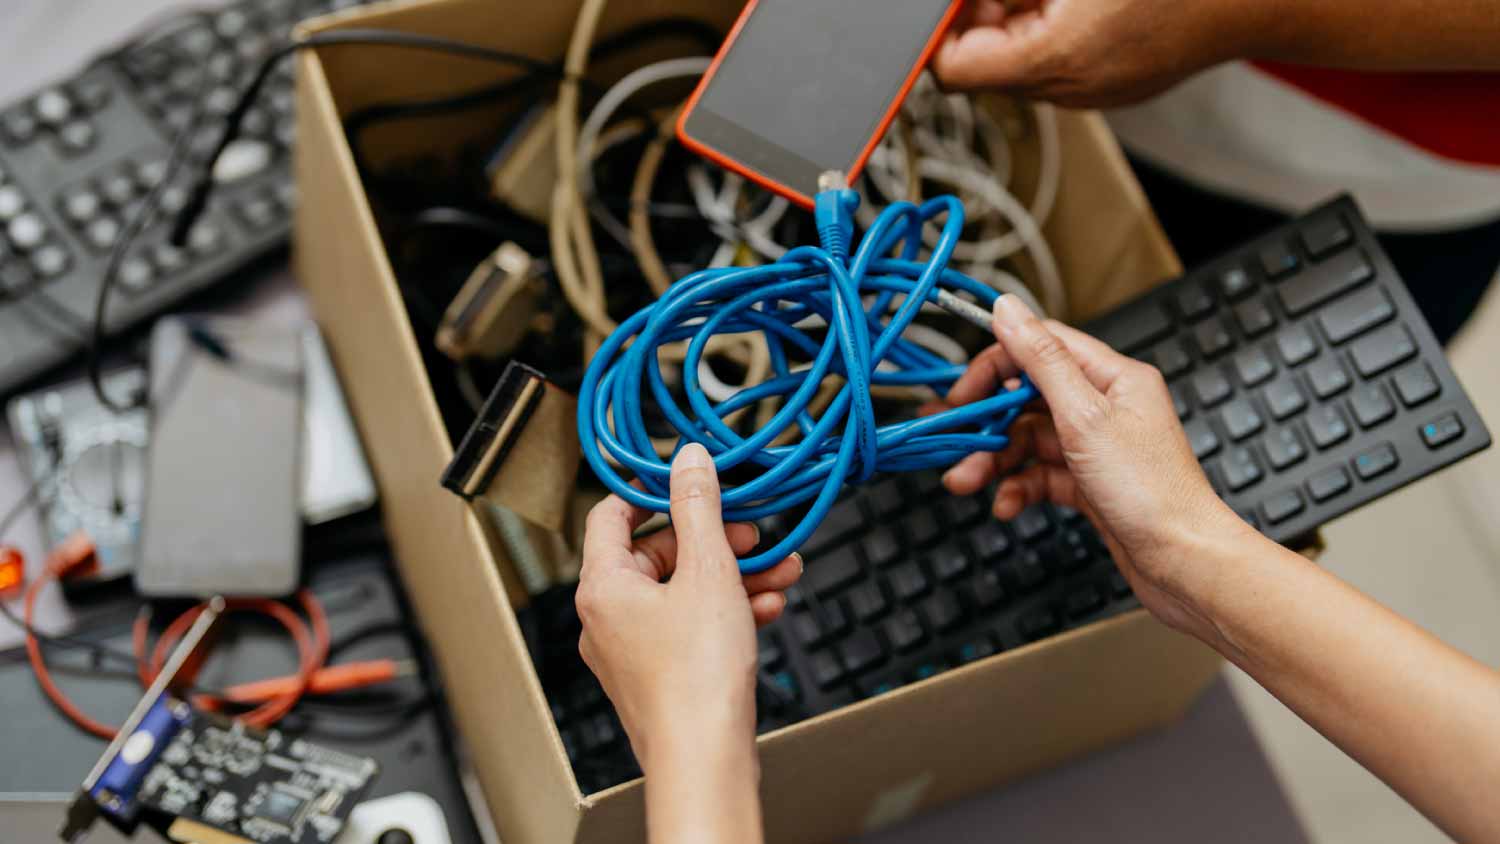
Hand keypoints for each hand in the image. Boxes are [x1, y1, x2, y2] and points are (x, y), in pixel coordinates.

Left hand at [576, 443, 801, 768]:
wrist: (706, 758)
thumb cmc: (697, 677)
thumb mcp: (709, 572)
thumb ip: (699, 508)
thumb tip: (688, 461)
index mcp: (603, 586)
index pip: (612, 514)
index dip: (652, 490)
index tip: (690, 479)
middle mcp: (607, 616)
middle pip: (658, 553)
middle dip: (715, 539)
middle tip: (754, 532)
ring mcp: (632, 649)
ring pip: (683, 591)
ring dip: (733, 574)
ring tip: (781, 569)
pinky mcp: (659, 674)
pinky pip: (690, 625)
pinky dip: (727, 610)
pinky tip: (768, 605)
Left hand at [931, 0, 1273, 106]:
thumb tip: (960, 2)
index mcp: (1053, 60)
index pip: (952, 69)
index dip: (941, 28)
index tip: (948, 1)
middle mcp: (1070, 89)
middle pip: (984, 65)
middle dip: (981, 15)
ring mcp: (1096, 92)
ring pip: (1023, 59)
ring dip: (1018, 15)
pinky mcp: (1118, 82)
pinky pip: (1063, 59)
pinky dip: (1056, 25)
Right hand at [939, 295, 1255, 639]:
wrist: (1182, 562)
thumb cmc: (1152, 492)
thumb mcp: (1084, 416)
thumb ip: (1042, 360)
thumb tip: (1009, 309)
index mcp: (1113, 378)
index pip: (1042, 348)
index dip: (996, 364)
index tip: (961, 390)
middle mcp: (1105, 407)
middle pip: (1028, 398)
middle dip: (987, 423)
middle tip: (952, 440)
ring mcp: (1096, 448)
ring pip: (1028, 441)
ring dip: (993, 461)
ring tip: (966, 482)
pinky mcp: (1089, 484)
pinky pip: (1040, 475)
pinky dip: (1017, 487)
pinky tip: (1006, 504)